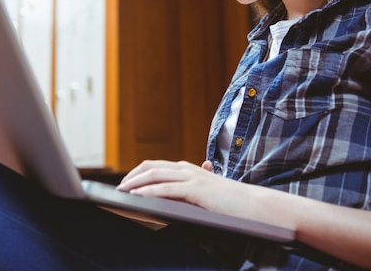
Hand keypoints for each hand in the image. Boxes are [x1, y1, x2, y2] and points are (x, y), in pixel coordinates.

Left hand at [117, 159, 234, 211]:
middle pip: (151, 167)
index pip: (156, 166)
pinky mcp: (196, 190)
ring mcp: (191, 177)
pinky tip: (138, 196)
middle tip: (119, 187)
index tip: (125, 182)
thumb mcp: (203, 193)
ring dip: (135, 183)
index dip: (138, 172)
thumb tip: (169, 198)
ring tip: (122, 191)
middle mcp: (187, 169)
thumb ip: (187, 192)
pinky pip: (166, 189)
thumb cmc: (229, 202)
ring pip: (155, 175)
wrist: (252, 204)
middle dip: (132, 176)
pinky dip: (149, 192)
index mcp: (187, 169)